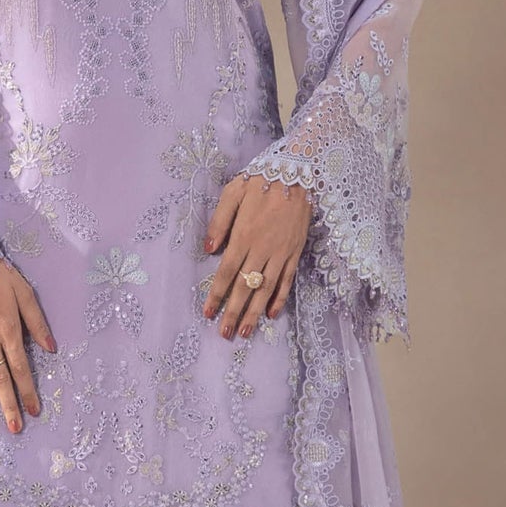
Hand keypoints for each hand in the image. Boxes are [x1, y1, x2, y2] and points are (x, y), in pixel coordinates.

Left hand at [201, 172, 312, 339]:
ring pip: (266, 289)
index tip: (207, 313)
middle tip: (224, 334)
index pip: (226, 273)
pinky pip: (287, 280)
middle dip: (233, 312)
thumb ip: (219, 222)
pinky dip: (280, 298)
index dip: (216, 295)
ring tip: (245, 332)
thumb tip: (208, 250)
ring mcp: (280, 252)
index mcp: (243, 235)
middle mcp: (261, 248)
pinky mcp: (295, 252)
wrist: (298, 172)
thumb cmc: (261, 179)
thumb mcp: (232, 193)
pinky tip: (272, 314)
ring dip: (255, 312)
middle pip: (245, 287)